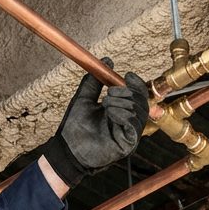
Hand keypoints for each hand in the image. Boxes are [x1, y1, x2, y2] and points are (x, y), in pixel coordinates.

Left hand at [39, 69, 150, 186]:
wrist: (67, 148)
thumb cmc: (75, 126)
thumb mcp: (85, 97)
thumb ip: (96, 81)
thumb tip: (108, 60)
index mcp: (121, 111)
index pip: (138, 95)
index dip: (136, 84)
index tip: (127, 75)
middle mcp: (128, 122)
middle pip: (141, 101)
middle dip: (126, 92)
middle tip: (108, 94)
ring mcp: (129, 133)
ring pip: (138, 111)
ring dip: (122, 102)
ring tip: (106, 104)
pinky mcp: (128, 143)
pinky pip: (134, 124)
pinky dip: (123, 114)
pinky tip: (110, 113)